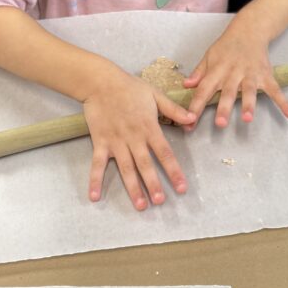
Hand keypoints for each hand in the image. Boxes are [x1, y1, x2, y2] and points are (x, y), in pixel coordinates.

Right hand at [82, 69, 194, 210]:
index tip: (181, 187)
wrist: (101, 82)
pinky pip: (97, 164)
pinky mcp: (100, 142)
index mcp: (149, 127)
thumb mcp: (155, 94)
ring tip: (140, 206)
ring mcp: (116, 142)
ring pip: (125, 168)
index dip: (174, 171)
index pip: (164, 153)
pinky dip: (95, 180)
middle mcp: (133, 138)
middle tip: (160, 202)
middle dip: (153, 184)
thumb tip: (193, 119)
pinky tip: (95, 196)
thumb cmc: (129, 87)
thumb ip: (173, 110)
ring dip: (132, 188)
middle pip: (145, 164)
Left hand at [183, 21, 287, 127]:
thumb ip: (199, 72)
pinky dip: (283, 102)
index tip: (189, 120)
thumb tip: (186, 85)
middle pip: (228, 92)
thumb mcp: (209, 56)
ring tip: (247, 119)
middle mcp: (233, 73)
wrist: (249, 30)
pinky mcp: (266, 75)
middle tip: (220, 124)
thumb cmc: (226, 46)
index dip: (196, 105)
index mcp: (217, 70)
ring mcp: (251, 74)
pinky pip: (275, 90)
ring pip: (249, 91)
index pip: (204, 89)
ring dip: (249, 104)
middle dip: (224, 108)